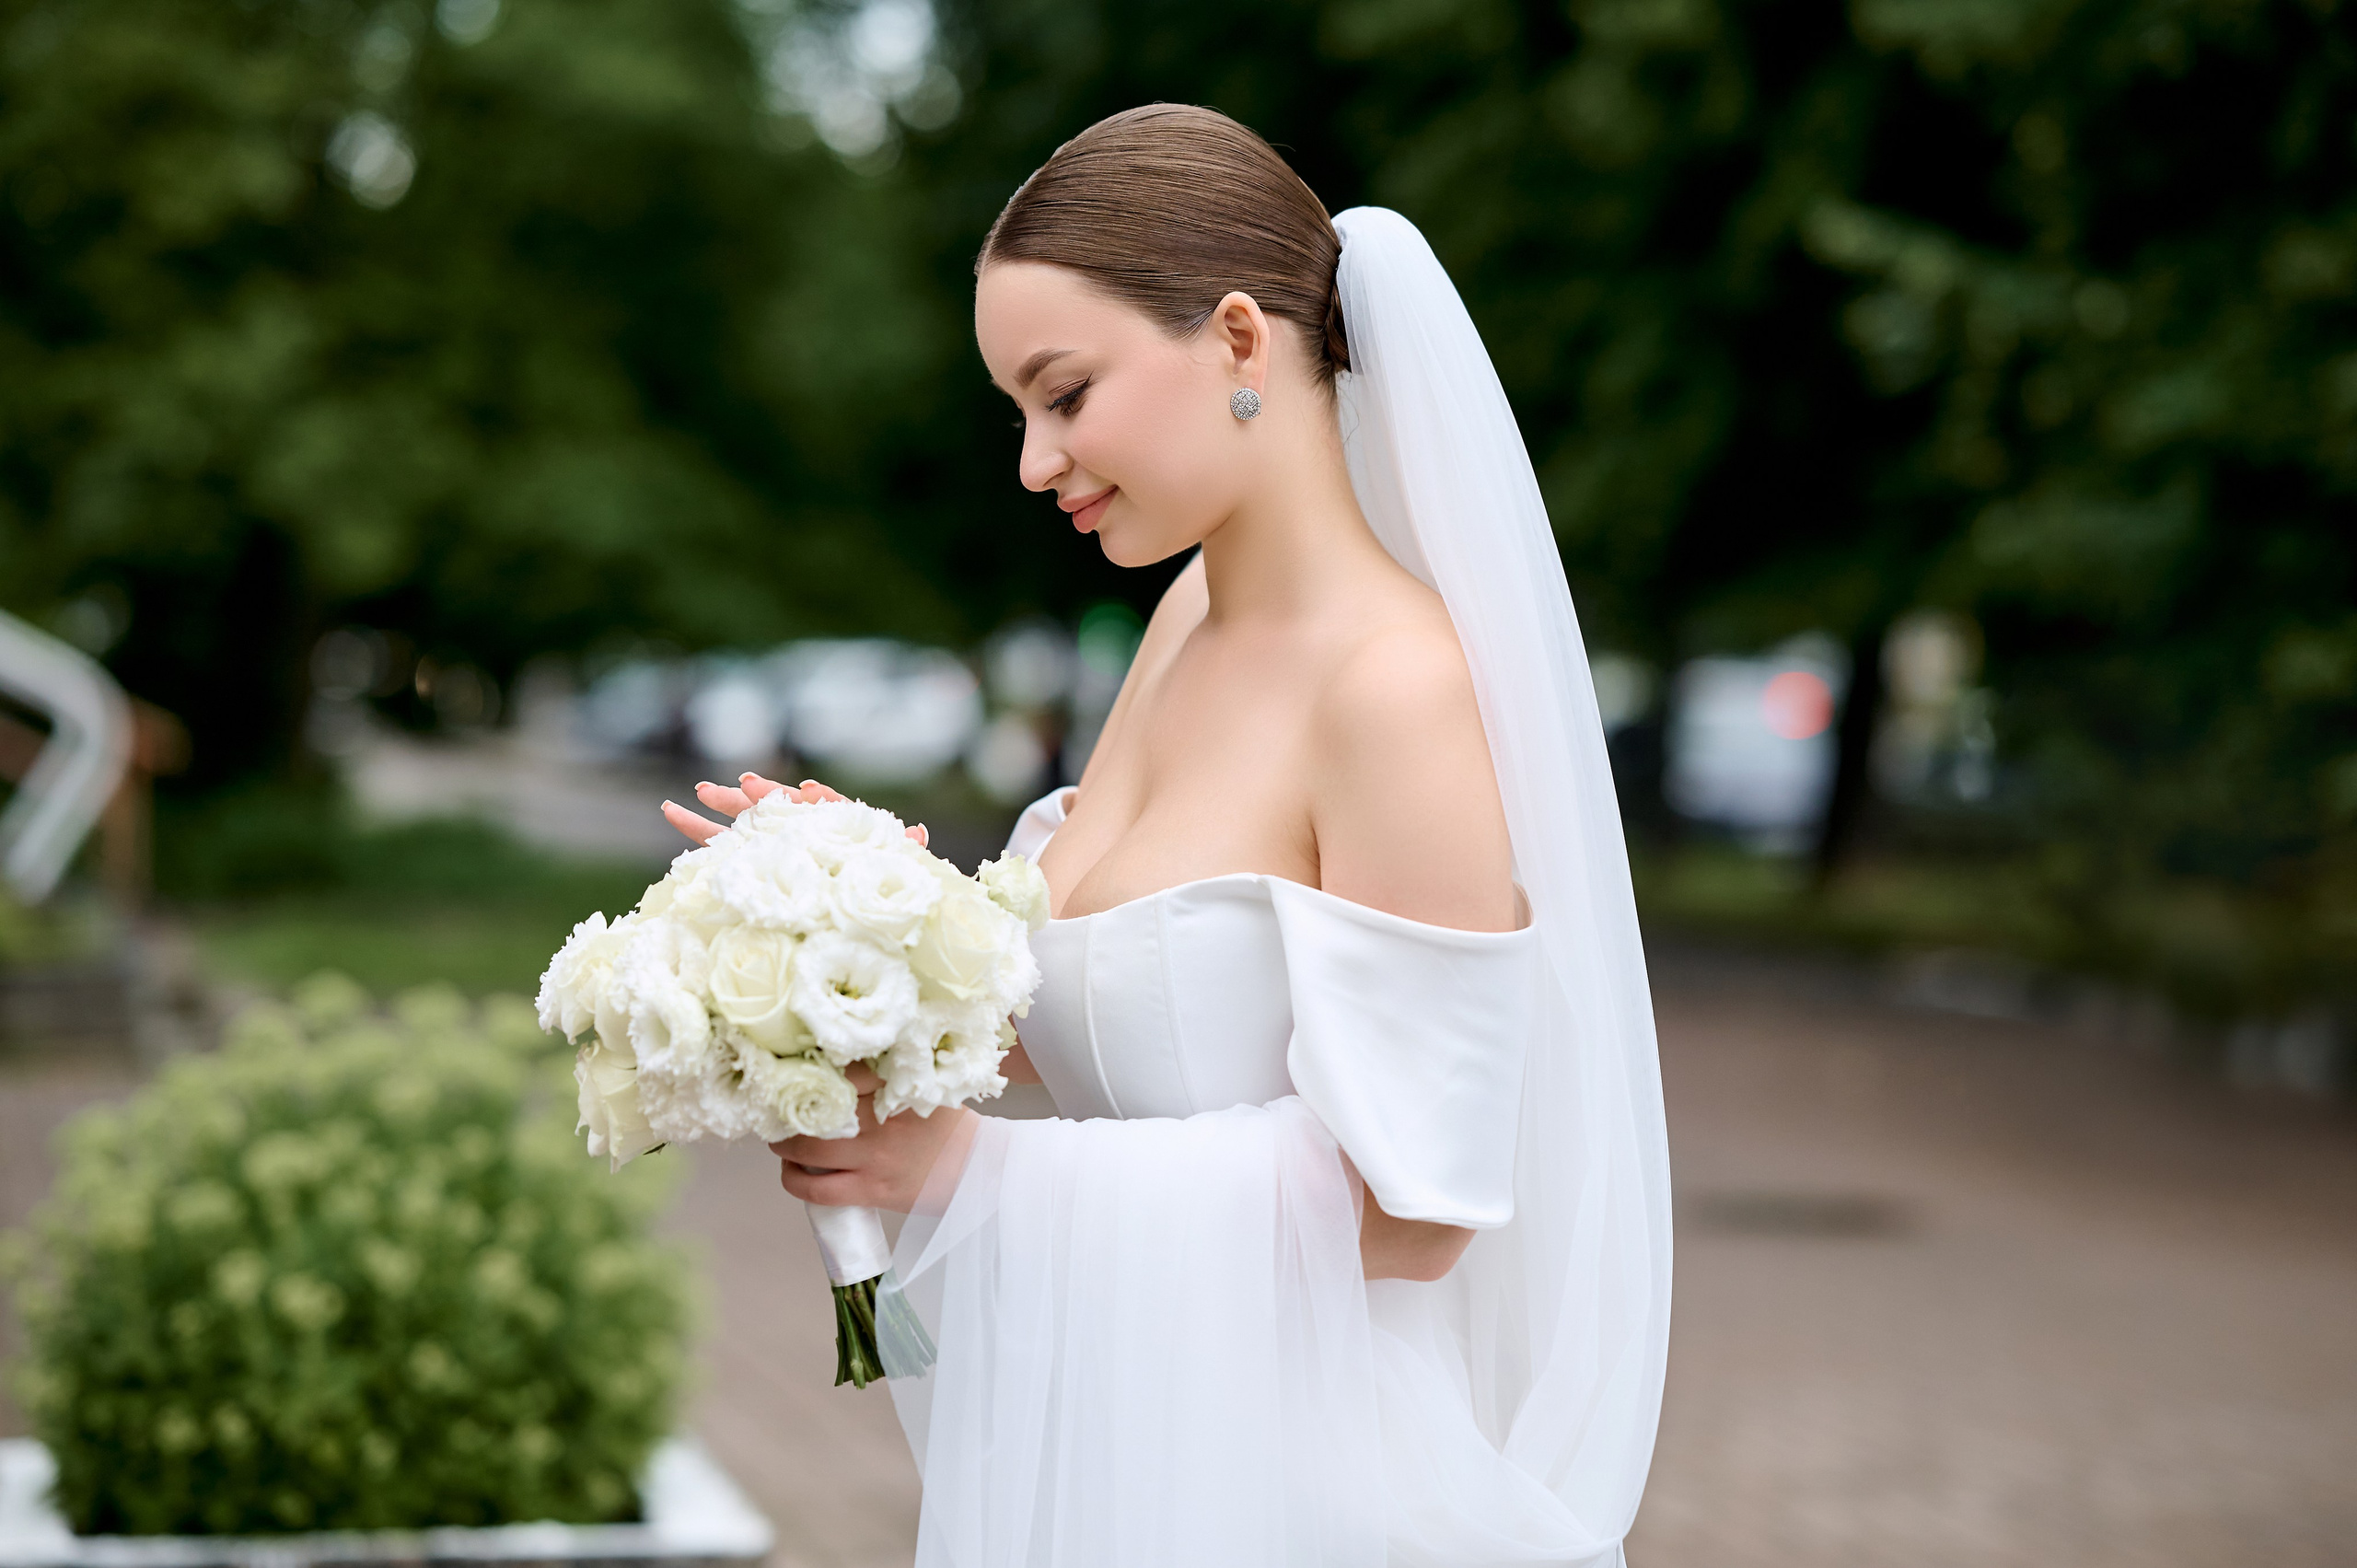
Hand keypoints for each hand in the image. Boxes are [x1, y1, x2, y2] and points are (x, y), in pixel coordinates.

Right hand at [663, 774, 928, 848]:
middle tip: (728, 790)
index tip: (800, 792)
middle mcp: (796, 828)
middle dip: (751, 799)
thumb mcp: (894, 860)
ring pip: (739, 821)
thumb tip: (919, 833)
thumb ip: (902, 847)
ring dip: (716, 808)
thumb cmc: (884, 873)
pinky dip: (696, 831)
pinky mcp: (754, 860)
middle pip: (771, 807)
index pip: (814, 804)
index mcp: (829, 821)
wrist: (871, 897)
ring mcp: (772, 842)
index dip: (804, 798)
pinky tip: (671, 812)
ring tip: (691, 797)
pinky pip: (719, 844)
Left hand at [771, 1064, 972, 1212]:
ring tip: (782, 1142)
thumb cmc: (951, 1128)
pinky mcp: (872, 1190)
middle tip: (780, 1110)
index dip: (810, 1072)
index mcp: (896, 1087)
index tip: (794, 1072)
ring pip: (808, 1151)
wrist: (981, 1172)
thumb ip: (889, 1075)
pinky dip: (796, 1182)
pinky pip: (819, 1190)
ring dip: (785, 1146)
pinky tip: (794, 1174)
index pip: (840, 1072)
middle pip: (814, 1111)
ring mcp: (875, 1157)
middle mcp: (881, 1120)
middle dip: (788, 1111)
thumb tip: (838, 1066)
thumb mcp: (927, 1088)